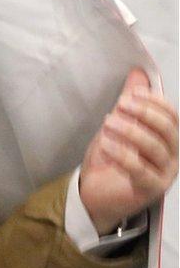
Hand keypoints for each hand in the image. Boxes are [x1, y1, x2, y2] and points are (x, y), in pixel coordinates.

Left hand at [80, 69, 178, 234]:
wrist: (94, 193)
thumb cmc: (109, 159)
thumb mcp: (116, 126)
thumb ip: (129, 103)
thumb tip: (138, 74)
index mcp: (166, 139)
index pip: (172, 116)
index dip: (154, 102)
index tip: (132, 94)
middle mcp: (171, 156)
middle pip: (168, 130)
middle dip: (144, 114)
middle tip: (119, 106)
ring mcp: (164, 174)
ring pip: (154, 147)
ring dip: (129, 131)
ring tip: (107, 124)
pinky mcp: (151, 189)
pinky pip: (140, 169)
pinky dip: (121, 153)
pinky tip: (105, 144)